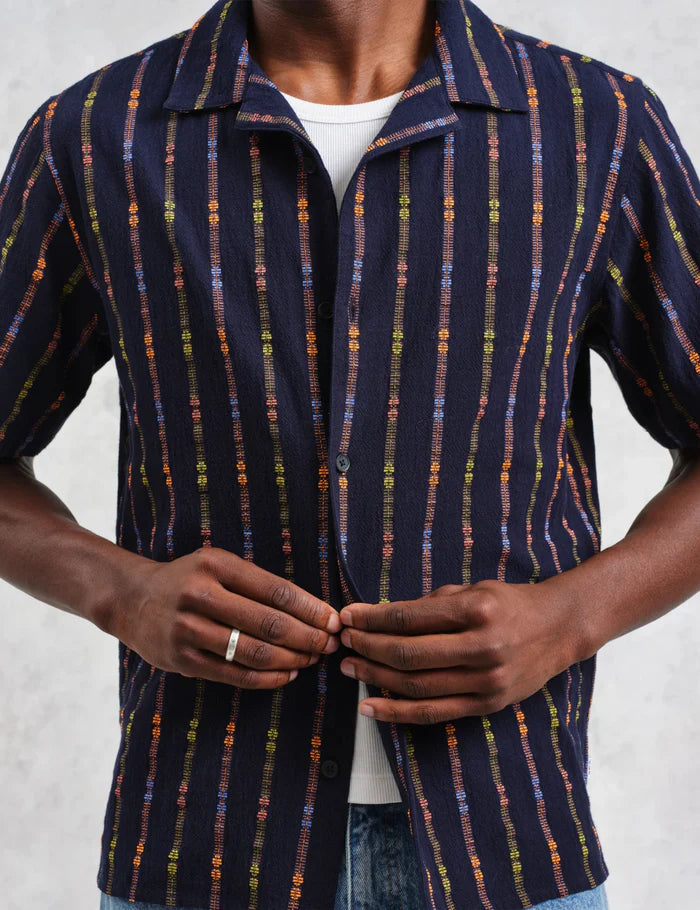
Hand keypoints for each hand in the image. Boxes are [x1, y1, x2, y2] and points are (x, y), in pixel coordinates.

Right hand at [106, 546, 341, 688]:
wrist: (132, 599)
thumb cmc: (188, 580)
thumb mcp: (217, 565)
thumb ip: (256, 583)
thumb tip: (312, 609)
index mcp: (216, 565)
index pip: (275, 590)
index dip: (310, 609)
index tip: (334, 620)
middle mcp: (200, 595)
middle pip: (268, 623)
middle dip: (308, 637)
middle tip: (331, 644)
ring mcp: (188, 630)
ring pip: (254, 652)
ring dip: (291, 659)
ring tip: (312, 659)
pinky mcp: (182, 660)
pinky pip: (234, 674)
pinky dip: (267, 677)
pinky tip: (287, 674)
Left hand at [337, 578, 582, 723]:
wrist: (559, 628)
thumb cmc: (509, 603)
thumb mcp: (472, 590)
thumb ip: (429, 605)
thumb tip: (379, 618)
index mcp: (476, 610)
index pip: (409, 617)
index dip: (372, 618)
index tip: (347, 616)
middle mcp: (482, 647)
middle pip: (408, 653)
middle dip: (368, 647)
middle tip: (343, 641)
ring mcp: (486, 681)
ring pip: (416, 686)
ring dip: (375, 677)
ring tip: (349, 668)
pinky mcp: (487, 705)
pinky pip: (433, 713)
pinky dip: (397, 711)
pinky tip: (371, 706)